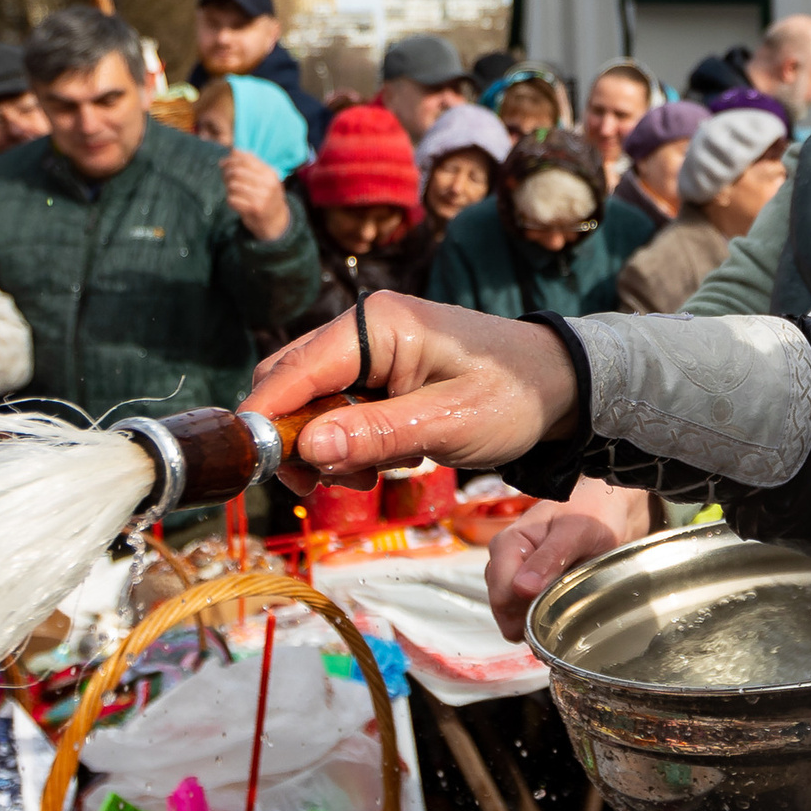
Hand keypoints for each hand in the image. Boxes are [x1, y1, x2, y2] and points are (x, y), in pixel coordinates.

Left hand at [223, 150, 290, 242]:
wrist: (277, 221)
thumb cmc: (267, 196)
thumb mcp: (265, 178)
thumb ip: (251, 164)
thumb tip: (233, 150)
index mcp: (270, 173)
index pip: (246, 159)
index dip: (231, 159)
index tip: (223, 163)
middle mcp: (268, 184)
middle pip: (237, 171)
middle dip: (227, 173)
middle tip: (225, 177)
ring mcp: (262, 197)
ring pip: (233, 185)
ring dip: (228, 188)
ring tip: (232, 191)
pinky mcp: (254, 209)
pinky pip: (232, 199)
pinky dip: (230, 200)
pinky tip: (236, 201)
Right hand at [242, 293, 578, 491]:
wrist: (559, 386)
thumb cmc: (514, 395)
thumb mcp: (450, 423)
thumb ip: (376, 434)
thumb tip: (306, 449)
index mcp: (379, 325)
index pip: (294, 370)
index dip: (266, 419)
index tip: (251, 465)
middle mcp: (365, 329)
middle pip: (289, 384)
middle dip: (298, 441)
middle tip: (329, 484)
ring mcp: (370, 351)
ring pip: (310, 403)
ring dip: (326, 449)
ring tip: (373, 475)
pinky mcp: (378, 374)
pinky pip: (337, 410)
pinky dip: (348, 444)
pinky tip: (385, 463)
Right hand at [485, 479, 657, 639]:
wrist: (605, 509)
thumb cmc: (590, 512)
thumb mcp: (575, 530)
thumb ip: (550, 557)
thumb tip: (522, 589)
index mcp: (507, 545)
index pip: (502, 595)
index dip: (528, 610)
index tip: (560, 604)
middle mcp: (503, 563)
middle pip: (506, 610)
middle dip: (535, 616)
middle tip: (571, 600)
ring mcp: (513, 578)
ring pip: (517, 616)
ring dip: (543, 617)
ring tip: (571, 596)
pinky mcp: (526, 590)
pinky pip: (529, 616)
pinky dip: (547, 617)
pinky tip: (567, 602)